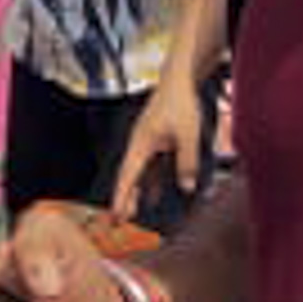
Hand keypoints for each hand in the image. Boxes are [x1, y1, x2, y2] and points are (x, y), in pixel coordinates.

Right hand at [112, 77, 208, 219]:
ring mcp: (148, 143)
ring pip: (139, 173)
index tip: (116, 216)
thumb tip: (186, 188)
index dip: (121, 197)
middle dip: (123, 199)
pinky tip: (156, 195)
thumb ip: (186, 162)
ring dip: (137, 193)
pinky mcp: (158, 141)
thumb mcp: (187, 135)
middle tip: (118, 221)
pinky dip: (151, 182)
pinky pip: (152, 167)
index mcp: (141, 143)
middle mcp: (140, 145)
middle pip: (129, 177)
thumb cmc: (180, 103)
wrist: (180, 80)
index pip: (127, 176)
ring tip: (133, 212)